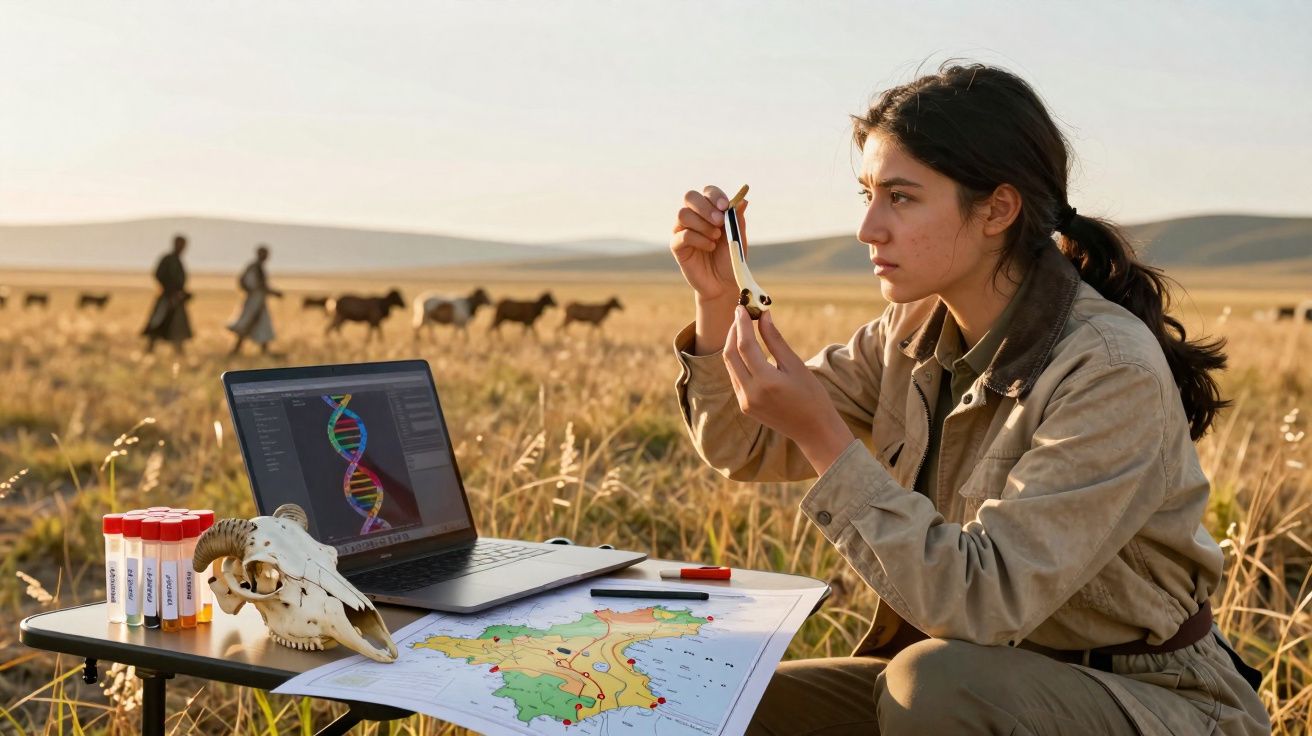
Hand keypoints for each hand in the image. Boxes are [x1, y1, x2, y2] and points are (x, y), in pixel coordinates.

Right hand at [669, 186, 748, 303]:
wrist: (724, 283)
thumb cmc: (731, 258)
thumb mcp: (738, 237)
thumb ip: (738, 219)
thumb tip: (743, 200)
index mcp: (710, 210)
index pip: (707, 191)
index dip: (715, 196)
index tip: (725, 207)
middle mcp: (694, 217)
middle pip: (690, 197)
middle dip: (705, 207)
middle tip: (719, 221)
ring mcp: (683, 230)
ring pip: (683, 214)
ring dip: (702, 224)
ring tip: (715, 238)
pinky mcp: (677, 246)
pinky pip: (683, 235)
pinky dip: (699, 240)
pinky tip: (709, 247)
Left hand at [723, 306, 854, 474]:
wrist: (814, 431)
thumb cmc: (812, 395)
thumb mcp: (795, 365)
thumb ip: (775, 340)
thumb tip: (764, 315)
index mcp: (766, 381)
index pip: (745, 345)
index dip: (741, 324)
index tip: (742, 307)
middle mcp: (750, 393)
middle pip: (730, 355)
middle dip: (733, 332)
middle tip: (740, 314)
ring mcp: (745, 402)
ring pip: (730, 366)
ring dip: (733, 345)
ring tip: (743, 328)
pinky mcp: (744, 407)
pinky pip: (735, 378)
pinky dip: (737, 361)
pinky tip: (747, 350)